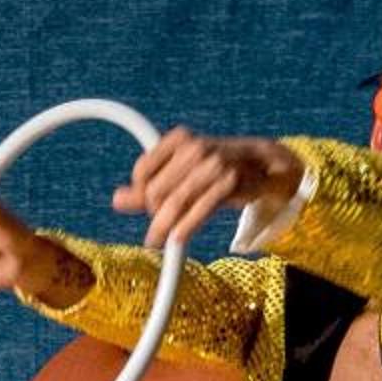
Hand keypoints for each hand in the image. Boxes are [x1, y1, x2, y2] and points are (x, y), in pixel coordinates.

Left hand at [111, 127, 301, 250]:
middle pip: (156, 190)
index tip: (148, 204)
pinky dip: (184, 229)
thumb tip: (117, 199)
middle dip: (154, 212)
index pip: (142, 169)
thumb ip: (149, 185)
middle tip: (160, 223)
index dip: (140, 192)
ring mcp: (213, 165)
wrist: (264, 166)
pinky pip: (198, 211)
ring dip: (162, 227)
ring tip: (154, 241)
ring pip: (175, 203)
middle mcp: (195, 148)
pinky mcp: (229, 183)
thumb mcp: (181, 171)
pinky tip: (175, 241)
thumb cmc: (217, 168)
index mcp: (180, 139)